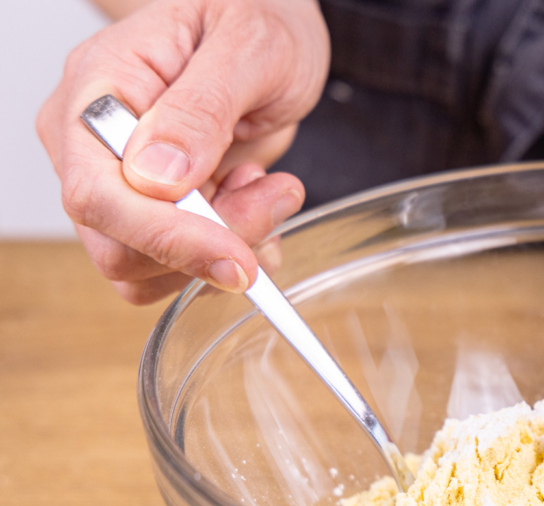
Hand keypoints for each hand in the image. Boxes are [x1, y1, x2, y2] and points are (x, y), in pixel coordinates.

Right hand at [38, 0, 329, 302]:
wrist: (272, 25)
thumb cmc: (257, 15)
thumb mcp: (248, 45)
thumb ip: (202, 107)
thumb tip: (155, 177)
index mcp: (97, 90)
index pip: (97, 194)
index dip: (166, 238)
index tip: (235, 257)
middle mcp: (92, 145)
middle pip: (120, 247)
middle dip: (210, 244)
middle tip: (276, 196)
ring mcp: (121, 183)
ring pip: (152, 268)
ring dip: (227, 248)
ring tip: (270, 187)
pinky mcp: (157, 210)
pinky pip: (180, 267)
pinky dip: (230, 254)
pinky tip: (259, 205)